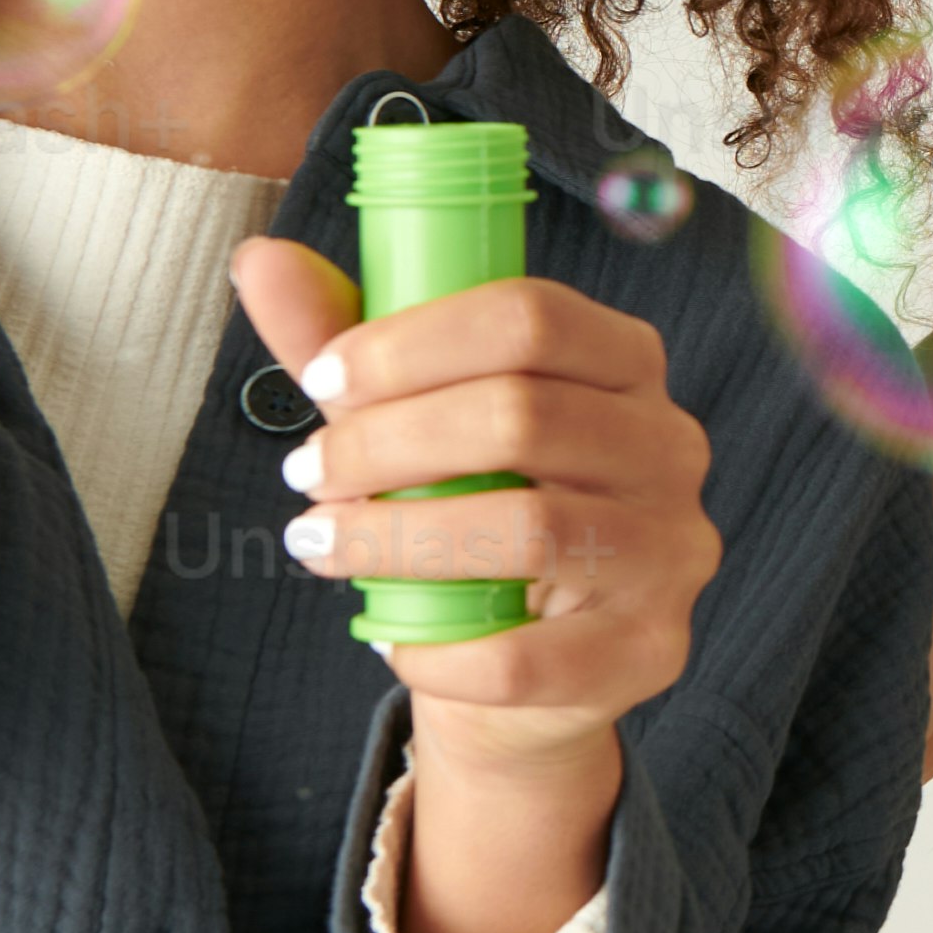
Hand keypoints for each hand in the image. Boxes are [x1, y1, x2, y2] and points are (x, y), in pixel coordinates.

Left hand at [233, 237, 717, 932]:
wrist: (535, 673)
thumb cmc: (476, 513)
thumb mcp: (412, 420)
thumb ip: (347, 341)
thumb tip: (261, 259)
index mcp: (625, 363)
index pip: (532, 317)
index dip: (414, 343)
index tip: (323, 381)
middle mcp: (670, 446)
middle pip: (523, 415)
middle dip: (387, 442)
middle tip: (307, 472)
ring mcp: (672, 551)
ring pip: (529, 530)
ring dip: (396, 537)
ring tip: (320, 540)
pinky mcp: (650, 649)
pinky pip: (528, 657)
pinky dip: (439, 651)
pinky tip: (392, 639)